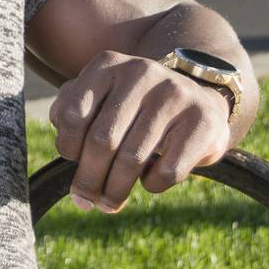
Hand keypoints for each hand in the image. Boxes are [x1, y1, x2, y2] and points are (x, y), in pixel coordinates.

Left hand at [49, 49, 232, 213]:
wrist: (198, 98)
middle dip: (88, 178)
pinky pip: (168, 169)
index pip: (72, 114)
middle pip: (101, 140)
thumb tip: (66, 147)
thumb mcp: (102, 97)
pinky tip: (148, 182)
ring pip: (132, 158)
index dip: (67, 146)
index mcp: (107, 65)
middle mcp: (141, 72)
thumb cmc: (135, 107)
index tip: (72, 161)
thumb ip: (72, 112)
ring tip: (109, 203)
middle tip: (83, 201)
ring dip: (115, 189)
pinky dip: (152, 185)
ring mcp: (174, 95)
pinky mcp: (202, 121)